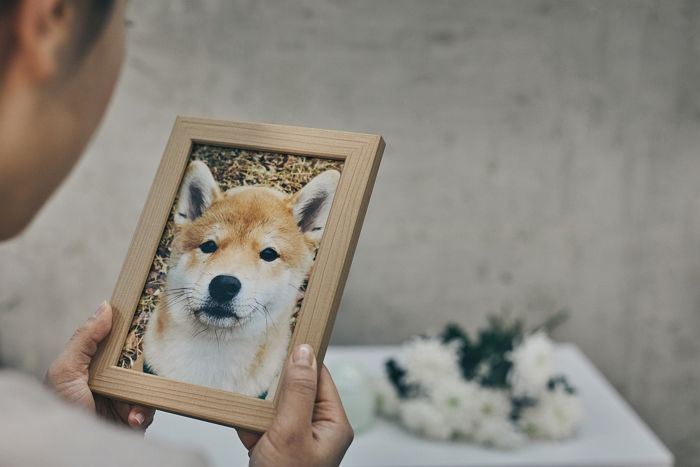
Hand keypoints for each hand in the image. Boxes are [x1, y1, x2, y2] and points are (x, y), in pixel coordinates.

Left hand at [45, 301, 154, 430]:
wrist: (71, 451)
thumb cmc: (60, 411)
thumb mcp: (65, 370)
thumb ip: (84, 338)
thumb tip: (105, 307)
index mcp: (94, 364)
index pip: (119, 341)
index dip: (133, 331)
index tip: (148, 318)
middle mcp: (110, 380)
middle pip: (139, 361)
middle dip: (144, 364)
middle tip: (143, 367)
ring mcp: (123, 399)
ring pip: (149, 384)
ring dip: (143, 394)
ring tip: (131, 405)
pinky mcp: (133, 418)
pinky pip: (150, 408)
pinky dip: (144, 413)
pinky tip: (131, 418)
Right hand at [237, 344, 353, 466]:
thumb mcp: (292, 432)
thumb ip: (298, 392)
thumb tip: (304, 353)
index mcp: (332, 424)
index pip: (320, 378)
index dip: (302, 360)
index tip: (285, 342)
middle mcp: (316, 430)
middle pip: (296, 391)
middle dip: (274, 386)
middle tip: (256, 375)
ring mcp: (295, 440)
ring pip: (275, 408)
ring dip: (258, 406)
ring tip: (244, 398)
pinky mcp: (275, 449)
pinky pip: (261, 425)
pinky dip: (248, 422)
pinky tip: (237, 417)